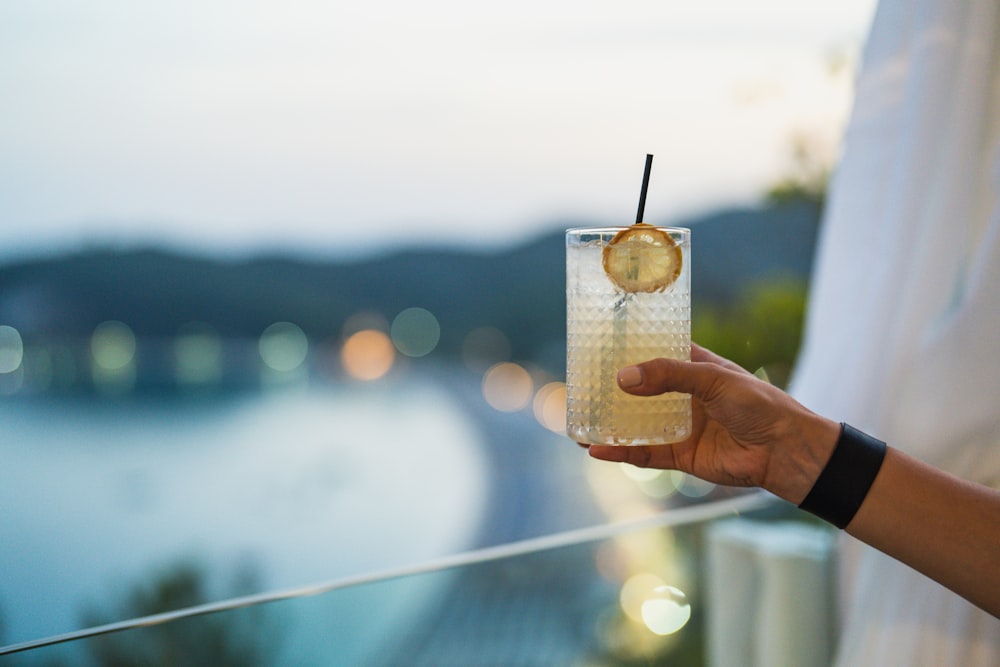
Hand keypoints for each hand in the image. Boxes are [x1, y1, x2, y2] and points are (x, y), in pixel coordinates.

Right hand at [585, 344, 839, 503]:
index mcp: (694, 367)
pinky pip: (644, 454)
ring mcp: (680, 426)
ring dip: (609, 423)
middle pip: (639, 390)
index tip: (598, 346)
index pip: (656, 352)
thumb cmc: (759, 404)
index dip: (630, 349)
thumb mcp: (713, 379)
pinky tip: (597, 450)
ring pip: (636, 423)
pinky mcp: (681, 456)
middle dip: (611, 389)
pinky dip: (620, 452)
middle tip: (579, 386)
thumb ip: (669, 376)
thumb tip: (623, 378)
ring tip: (579, 422)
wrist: (785, 450)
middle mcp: (683, 395)